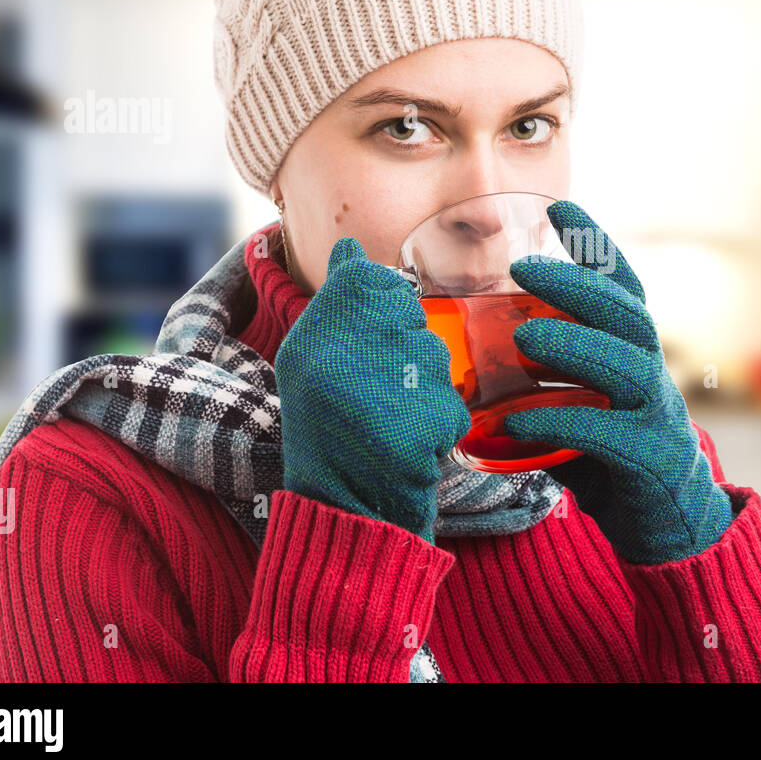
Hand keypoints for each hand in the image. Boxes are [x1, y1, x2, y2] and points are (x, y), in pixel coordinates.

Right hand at [275, 236, 470, 544]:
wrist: (340, 512)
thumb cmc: (322, 431)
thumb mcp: (308, 360)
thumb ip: (338, 301)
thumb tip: (353, 247)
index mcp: (318, 327)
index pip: (376, 281)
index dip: (379, 312)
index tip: (362, 346)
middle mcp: (358, 347)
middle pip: (411, 319)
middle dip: (404, 351)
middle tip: (371, 394)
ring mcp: (400, 384)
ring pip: (436, 361)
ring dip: (422, 389)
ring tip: (386, 422)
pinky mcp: (436, 420)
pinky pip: (452, 405)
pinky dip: (438, 425)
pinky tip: (408, 445)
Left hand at [501, 200, 734, 564]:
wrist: (665, 524)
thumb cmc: (611, 454)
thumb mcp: (579, 403)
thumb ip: (543, 378)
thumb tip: (471, 354)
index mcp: (634, 349)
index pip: (623, 284)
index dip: (595, 243)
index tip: (561, 204)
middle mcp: (653, 370)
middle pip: (626, 312)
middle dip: (577, 284)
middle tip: (523, 267)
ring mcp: (658, 413)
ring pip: (627, 363)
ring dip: (574, 344)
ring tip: (523, 339)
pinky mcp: (649, 459)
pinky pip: (605, 432)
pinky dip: (560, 421)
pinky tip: (516, 420)